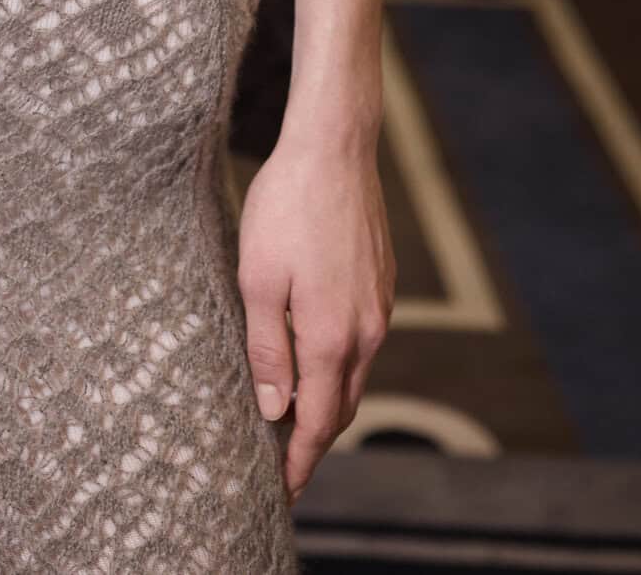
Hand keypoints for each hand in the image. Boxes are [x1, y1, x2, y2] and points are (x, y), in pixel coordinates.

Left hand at [235, 126, 394, 501]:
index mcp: (332, 336)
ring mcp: (379, 307)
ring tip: (292, 419)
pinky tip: (315, 359)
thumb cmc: (288, 206)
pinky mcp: (382, 285)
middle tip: (282, 465)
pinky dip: (338, 365)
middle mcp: (366, 330)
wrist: (335, 148)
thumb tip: (275, 408)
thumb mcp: (259, 277)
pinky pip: (360, 342)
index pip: (317, 421)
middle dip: (312, 441)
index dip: (299, 461)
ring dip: (326, 402)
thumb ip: (269, 347)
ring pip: (353, 375)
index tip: (283, 491)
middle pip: (340, 406)